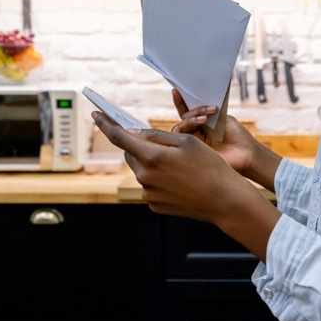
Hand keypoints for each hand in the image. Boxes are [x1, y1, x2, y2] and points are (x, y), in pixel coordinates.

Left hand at [92, 112, 244, 221]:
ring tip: (179, 166)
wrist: (224, 200)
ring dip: (151, 163)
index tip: (96, 115)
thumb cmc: (210, 166)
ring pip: (141, 170)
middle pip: (131, 153)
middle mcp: (145, 177)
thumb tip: (134, 134)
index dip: (106, 124)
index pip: (119, 137)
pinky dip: (158, 179)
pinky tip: (180, 180)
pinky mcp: (154, 205)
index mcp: (152, 157)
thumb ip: (156, 136)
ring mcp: (148, 194)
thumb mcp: (187, 142)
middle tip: (162, 144)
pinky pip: (150, 186)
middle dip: (139, 145)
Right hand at [169, 89, 259, 177]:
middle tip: (209, 110)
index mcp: (203, 123)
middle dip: (194, 110)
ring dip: (190, 119)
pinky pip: (181, 139)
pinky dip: (186, 128)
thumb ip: (207, 111)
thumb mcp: (222, 118)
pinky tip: (200, 123)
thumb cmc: (238, 135)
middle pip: (184, 117)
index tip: (176, 90)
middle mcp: (196, 132)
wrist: (246, 153)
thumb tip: (193, 102)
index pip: (188, 111)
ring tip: (205, 118)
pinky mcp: (193, 150)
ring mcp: (194, 141)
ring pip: (180, 127)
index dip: (181, 101)